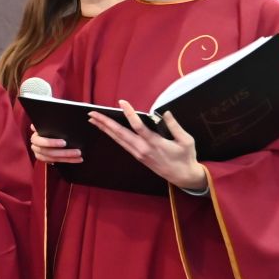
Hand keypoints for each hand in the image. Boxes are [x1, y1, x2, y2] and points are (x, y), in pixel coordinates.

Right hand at [30, 128, 82, 163]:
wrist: (51, 130)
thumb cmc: (52, 126)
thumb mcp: (52, 123)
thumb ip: (49, 123)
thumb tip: (41, 125)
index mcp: (35, 136)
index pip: (41, 141)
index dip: (51, 143)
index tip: (64, 143)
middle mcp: (35, 145)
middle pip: (48, 151)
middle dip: (64, 152)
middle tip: (77, 151)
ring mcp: (39, 153)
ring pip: (52, 158)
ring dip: (67, 158)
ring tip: (79, 156)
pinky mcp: (44, 158)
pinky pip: (55, 162)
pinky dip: (66, 161)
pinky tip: (76, 159)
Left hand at [88, 102, 208, 190]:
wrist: (182, 176)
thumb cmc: (186, 157)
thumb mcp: (186, 140)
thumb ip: (175, 125)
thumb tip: (164, 112)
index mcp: (155, 143)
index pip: (138, 126)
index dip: (129, 113)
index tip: (121, 102)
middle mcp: (142, 149)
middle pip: (120, 133)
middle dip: (105, 122)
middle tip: (92, 113)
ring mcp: (138, 153)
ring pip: (118, 139)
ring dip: (104, 129)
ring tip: (93, 119)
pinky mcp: (137, 156)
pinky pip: (122, 144)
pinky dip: (112, 135)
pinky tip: (106, 130)